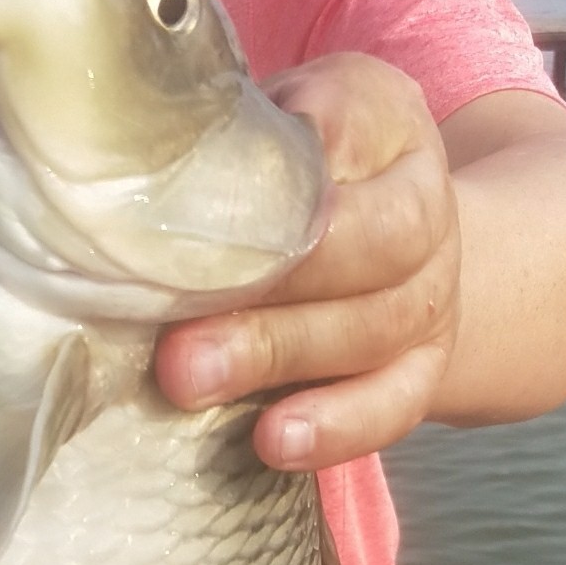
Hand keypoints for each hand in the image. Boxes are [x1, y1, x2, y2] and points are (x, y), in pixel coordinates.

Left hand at [154, 52, 460, 469]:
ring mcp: (430, 300)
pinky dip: (336, 427)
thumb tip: (135, 159)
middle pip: (374, 245)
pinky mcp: (421, 374)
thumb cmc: (299, 174)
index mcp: (389, 126)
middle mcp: (426, 212)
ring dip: (277, 359)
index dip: (292, 161)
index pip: (352, 126)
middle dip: (275, 279)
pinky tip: (276, 443)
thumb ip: (229, 137)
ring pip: (372, 332)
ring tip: (191, 381)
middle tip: (180, 313)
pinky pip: (393, 405)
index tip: (215, 187)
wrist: (387, 247)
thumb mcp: (272, 121)